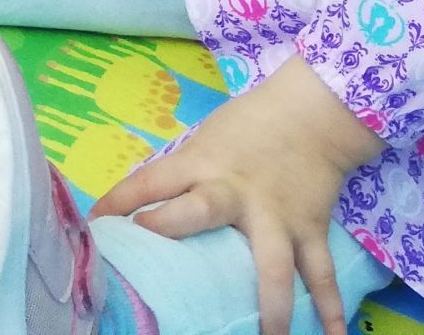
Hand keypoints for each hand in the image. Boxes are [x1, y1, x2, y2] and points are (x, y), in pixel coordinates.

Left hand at [91, 56, 382, 334]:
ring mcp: (276, 216)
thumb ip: (180, 177)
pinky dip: (330, 309)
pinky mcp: (309, 230)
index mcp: (200, 164)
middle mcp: (235, 192)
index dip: (118, 202)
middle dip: (174, 231)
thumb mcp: (204, 142)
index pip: (150, 182)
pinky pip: (321, 275)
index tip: (93, 228)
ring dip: (270, 306)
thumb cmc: (246, 128)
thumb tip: (139, 211)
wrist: (312, 114)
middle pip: (202, 210)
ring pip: (273, 264)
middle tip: (152, 270)